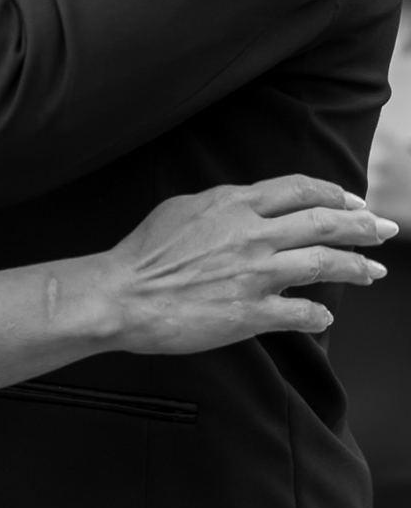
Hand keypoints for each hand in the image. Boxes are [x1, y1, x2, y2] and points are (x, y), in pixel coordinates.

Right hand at [99, 174, 396, 352]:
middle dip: (361, 225)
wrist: (123, 295)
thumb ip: (223, 205)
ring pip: (322, 264)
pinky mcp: (250, 314)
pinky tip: (326, 317)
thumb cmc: (144, 253)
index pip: (299, 190)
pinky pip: (299, 314)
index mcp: (234, 204)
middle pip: (323, 223)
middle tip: (384, 229)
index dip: (334, 194)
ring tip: (374, 271)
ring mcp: (254, 274)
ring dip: (356, 267)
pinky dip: (318, 316)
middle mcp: (252, 234)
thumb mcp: (183, 208)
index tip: (354, 201)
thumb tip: (249, 205)